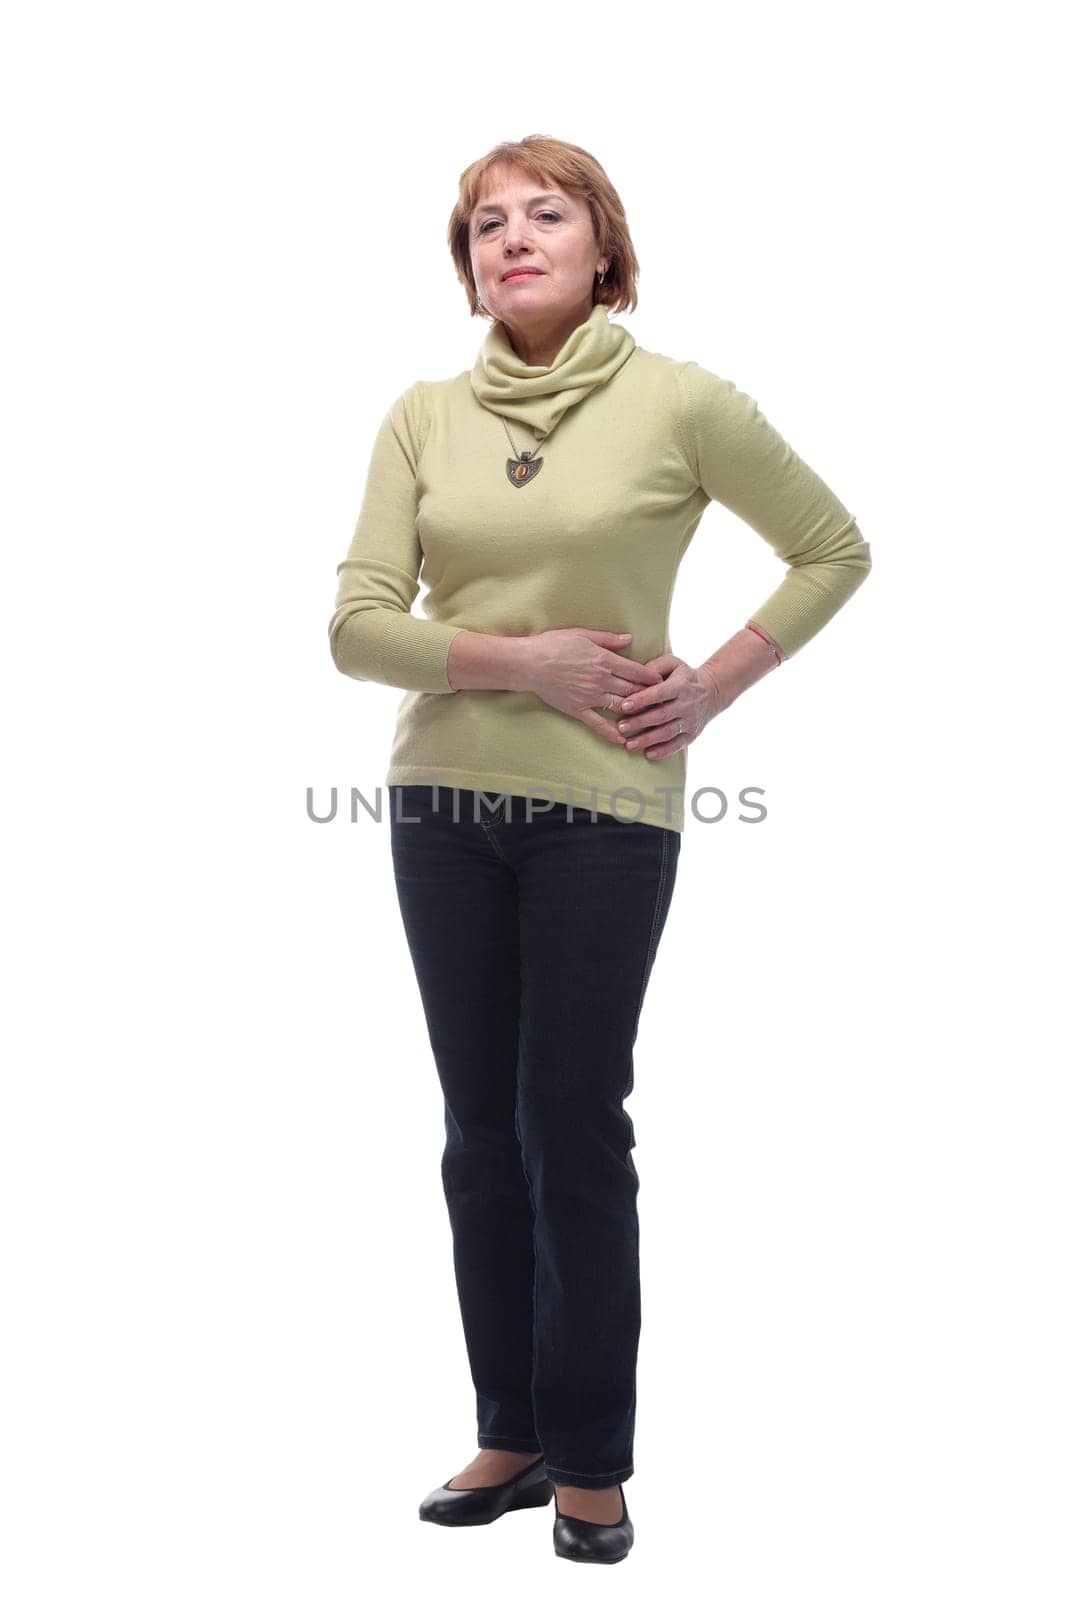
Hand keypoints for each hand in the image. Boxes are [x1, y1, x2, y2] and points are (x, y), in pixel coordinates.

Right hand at [523, 629, 665, 744]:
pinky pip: (598, 724)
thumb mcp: (583, 634)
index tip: (664, 682)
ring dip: (636, 713)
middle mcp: (601, 680)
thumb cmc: (553, 644)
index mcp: (604, 660)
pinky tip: (622, 740)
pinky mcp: (578, 709)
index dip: (652, 677)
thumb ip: (608, 639)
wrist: (529, 663)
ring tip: (649, 719)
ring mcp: (590, 696)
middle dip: (650, 696)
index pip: (637, 671)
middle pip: (633, 689)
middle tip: (663, 702)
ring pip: (620, 706)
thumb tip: (630, 640)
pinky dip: (611, 733)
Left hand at [615, 655, 724, 759]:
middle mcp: (687, 705)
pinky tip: (648, 754)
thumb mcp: (673, 664)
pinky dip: (663, 751)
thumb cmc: (683, 677)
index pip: (659, 693)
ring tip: (629, 744)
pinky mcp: (692, 735)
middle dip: (640, 722)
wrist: (711, 692)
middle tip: (621, 727)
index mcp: (680, 686)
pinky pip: (677, 745)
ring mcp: (690, 721)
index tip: (624, 705)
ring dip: (648, 740)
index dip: (642, 700)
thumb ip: (655, 667)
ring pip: (667, 733)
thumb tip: (637, 675)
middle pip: (661, 715)